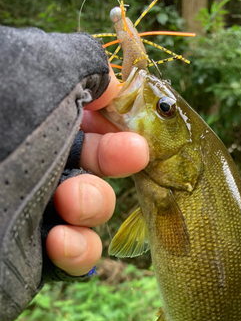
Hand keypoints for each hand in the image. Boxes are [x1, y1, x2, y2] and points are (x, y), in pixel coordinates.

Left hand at [46, 68, 148, 275]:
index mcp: (28, 121)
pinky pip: (79, 256)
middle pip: (93, 163)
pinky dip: (78, 249)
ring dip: (92, 203)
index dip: (109, 120)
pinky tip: (58, 239)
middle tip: (133, 155)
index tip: (127, 121)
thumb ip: (82, 64)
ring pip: (92, 210)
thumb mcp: (39, 76)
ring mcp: (34, 210)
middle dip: (116, 159)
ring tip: (69, 201)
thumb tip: (109, 82)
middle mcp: (29, 162)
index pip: (79, 118)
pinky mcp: (37, 254)